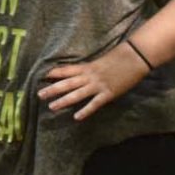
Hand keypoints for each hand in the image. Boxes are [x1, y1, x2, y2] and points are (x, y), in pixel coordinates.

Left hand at [37, 46, 153, 119]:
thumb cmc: (120, 57)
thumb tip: (82, 73)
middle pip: (67, 83)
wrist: (136, 57)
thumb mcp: (101, 60)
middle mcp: (90, 76)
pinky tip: (76, 117)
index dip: (54, 73)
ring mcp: (98, 85)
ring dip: (63, 101)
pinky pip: (94, 104)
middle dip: (53, 89)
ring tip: (51, 107)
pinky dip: (85, 111)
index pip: (67, 70)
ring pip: (77, 94)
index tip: (42, 75)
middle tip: (39, 95)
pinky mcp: (108, 93)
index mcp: (88, 66)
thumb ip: (91, 68)